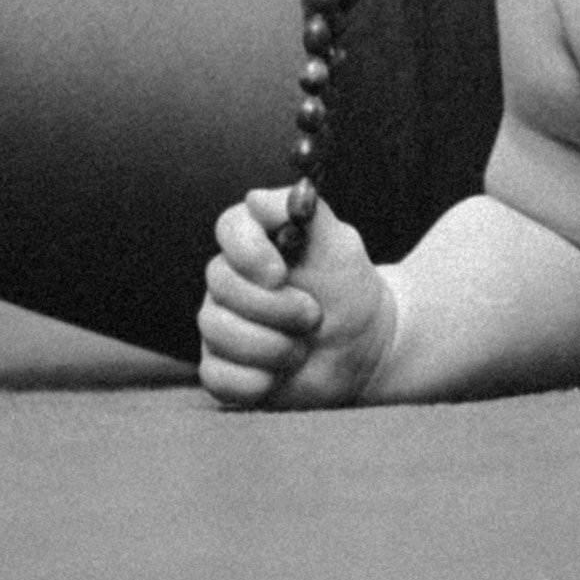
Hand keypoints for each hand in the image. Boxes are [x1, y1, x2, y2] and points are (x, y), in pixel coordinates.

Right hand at [199, 184, 398, 408]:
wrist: (363, 349)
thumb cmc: (349, 290)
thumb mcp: (338, 246)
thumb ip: (307, 213)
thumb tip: (257, 199)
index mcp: (255, 241)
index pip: (228, 228)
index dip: (249, 251)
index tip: (280, 273)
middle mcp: (229, 280)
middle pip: (220, 285)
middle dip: (273, 308)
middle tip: (312, 316)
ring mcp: (221, 324)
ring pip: (216, 331)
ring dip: (271, 346)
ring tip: (303, 347)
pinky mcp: (221, 369)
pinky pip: (216, 377)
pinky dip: (255, 380)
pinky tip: (281, 375)